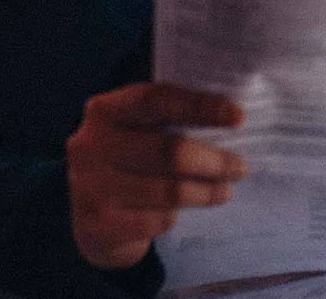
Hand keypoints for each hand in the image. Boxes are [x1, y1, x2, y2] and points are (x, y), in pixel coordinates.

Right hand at [66, 82, 246, 269]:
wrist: (85, 216)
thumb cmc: (128, 161)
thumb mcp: (137, 131)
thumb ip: (170, 120)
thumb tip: (232, 120)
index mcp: (106, 111)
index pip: (156, 100)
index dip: (200, 106)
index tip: (238, 116)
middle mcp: (91, 145)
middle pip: (168, 150)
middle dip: (214, 161)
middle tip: (240, 168)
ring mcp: (91, 186)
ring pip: (168, 190)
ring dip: (205, 192)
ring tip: (224, 190)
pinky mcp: (98, 224)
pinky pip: (156, 220)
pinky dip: (176, 215)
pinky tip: (183, 210)